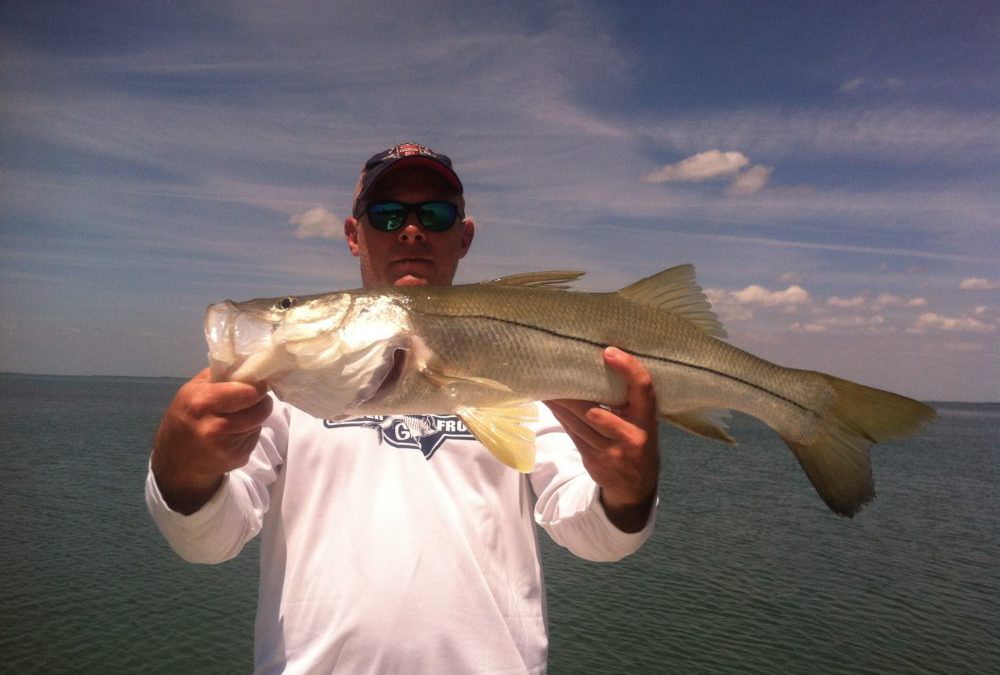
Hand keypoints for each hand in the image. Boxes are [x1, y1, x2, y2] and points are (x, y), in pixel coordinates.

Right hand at [151, 368, 271, 513]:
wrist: (175, 462)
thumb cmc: (183, 418)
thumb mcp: (191, 390)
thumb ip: (219, 374)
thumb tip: (247, 362)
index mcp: (202, 403)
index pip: (249, 391)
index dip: (256, 386)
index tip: (253, 384)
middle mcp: (216, 427)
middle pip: (261, 409)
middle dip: (261, 401)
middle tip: (252, 399)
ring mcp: (228, 446)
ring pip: (260, 422)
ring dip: (255, 417)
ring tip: (237, 416)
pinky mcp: (238, 458)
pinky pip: (255, 437)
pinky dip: (250, 432)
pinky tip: (233, 433)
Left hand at [544, 347, 659, 532]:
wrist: (636, 487)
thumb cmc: (638, 441)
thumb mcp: (644, 421)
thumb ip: (631, 400)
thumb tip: (602, 362)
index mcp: (648, 419)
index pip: (643, 388)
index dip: (628, 368)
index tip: (608, 351)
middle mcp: (632, 435)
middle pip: (596, 410)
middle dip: (573, 393)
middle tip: (556, 369)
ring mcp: (612, 451)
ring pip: (579, 422)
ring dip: (560, 404)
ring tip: (544, 384)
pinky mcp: (594, 460)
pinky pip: (573, 433)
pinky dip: (560, 416)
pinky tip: (550, 403)